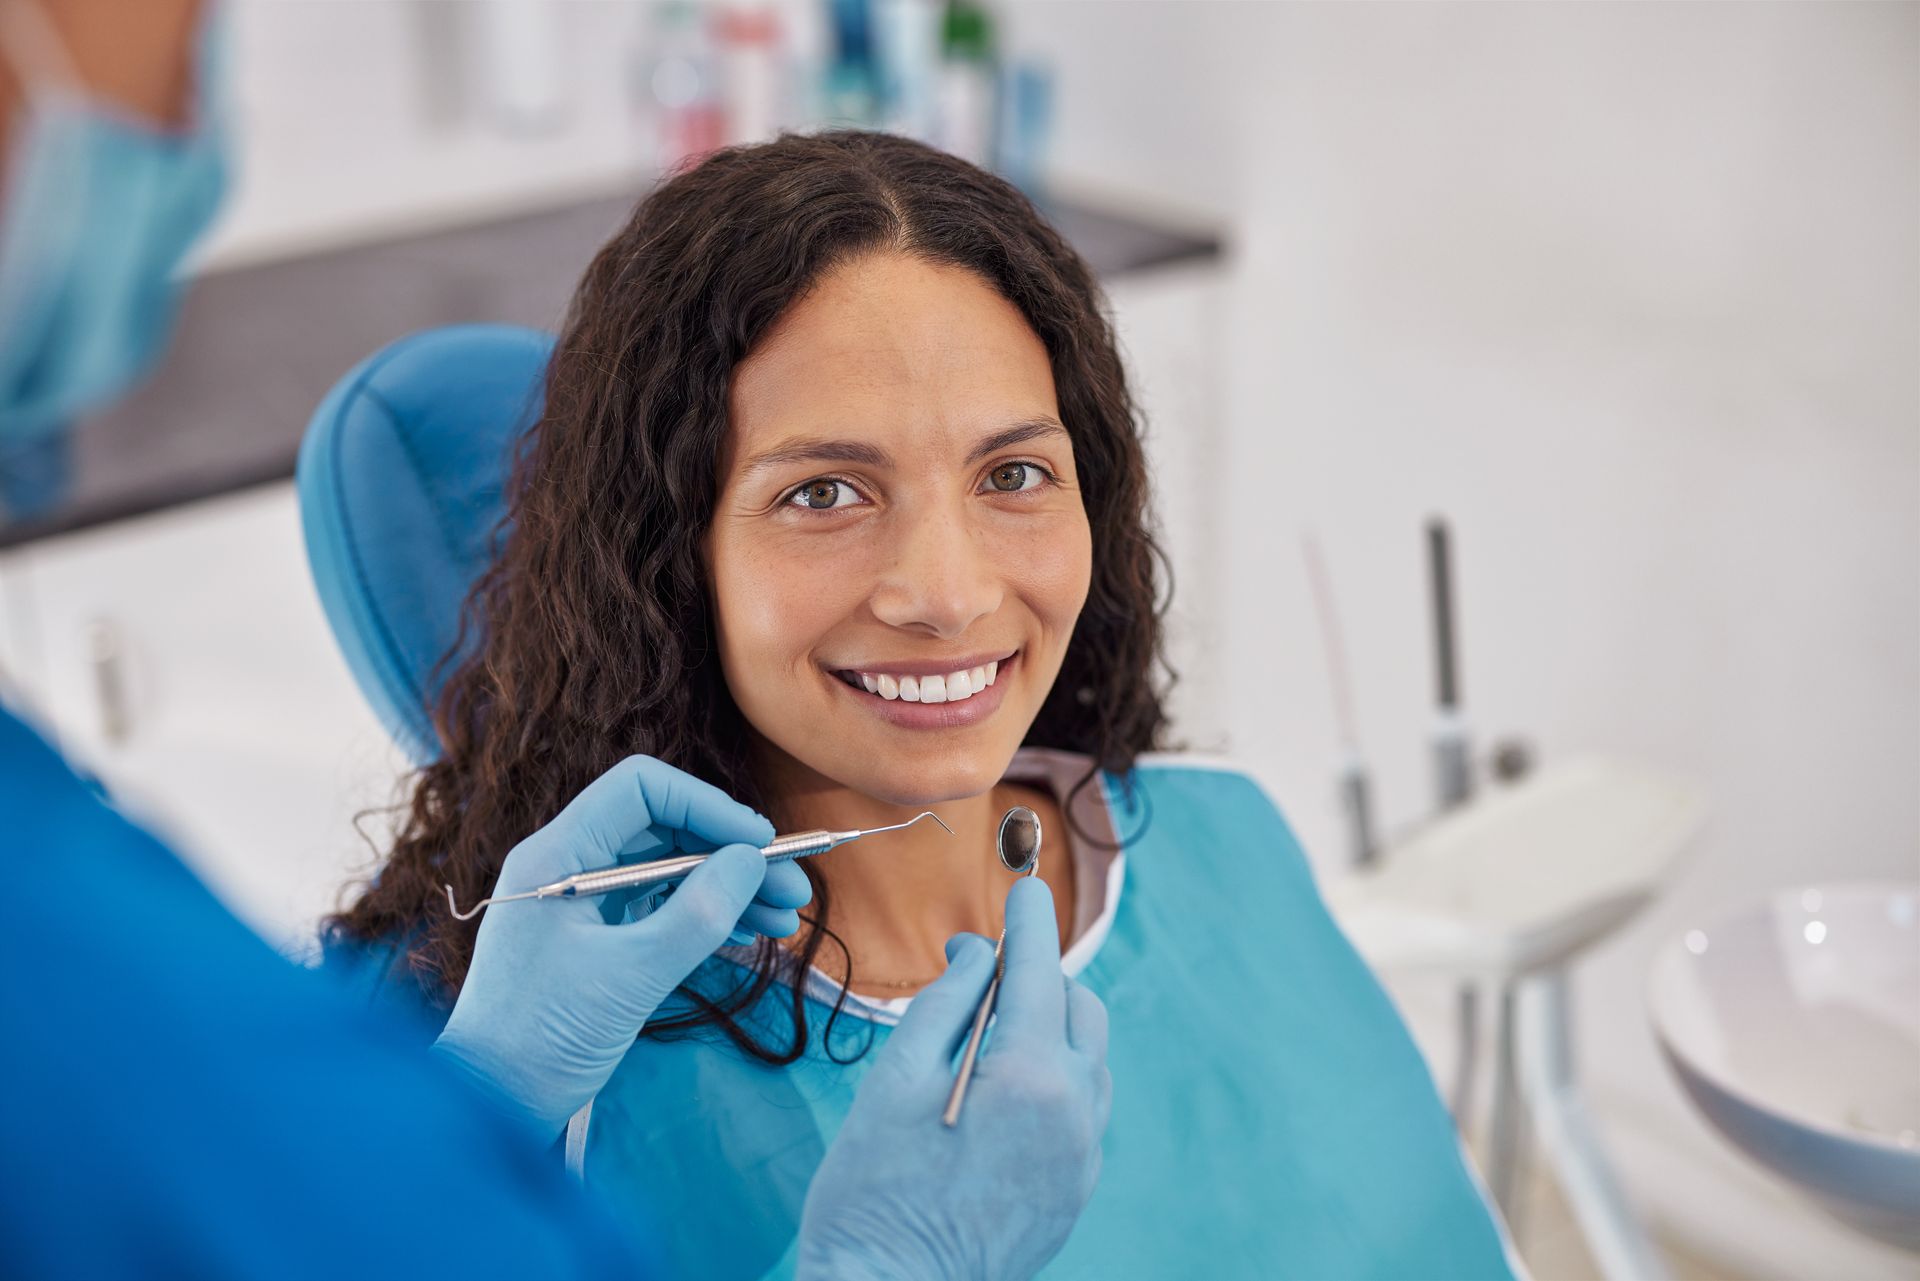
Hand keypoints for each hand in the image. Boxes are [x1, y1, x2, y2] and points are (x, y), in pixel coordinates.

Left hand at [432, 755, 809, 1134]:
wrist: (489, 1106)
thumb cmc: (545, 1037)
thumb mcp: (633, 975)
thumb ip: (698, 913)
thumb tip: (751, 860)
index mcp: (559, 853)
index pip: (642, 789)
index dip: (708, 806)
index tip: (760, 845)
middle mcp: (569, 864)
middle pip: (665, 828)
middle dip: (732, 854)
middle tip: (792, 889)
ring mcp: (582, 903)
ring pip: (669, 870)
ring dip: (728, 888)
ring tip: (784, 920)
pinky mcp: (595, 941)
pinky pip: (659, 908)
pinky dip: (705, 916)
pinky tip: (749, 935)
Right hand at [795, 878, 1111, 1280]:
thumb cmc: (874, 1191)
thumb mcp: (895, 1081)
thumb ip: (946, 1003)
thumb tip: (979, 953)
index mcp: (1031, 1077)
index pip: (1041, 970)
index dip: (1029, 921)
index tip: (1023, 887)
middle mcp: (1076, 1114)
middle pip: (1080, 1009)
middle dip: (1041, 978)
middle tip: (984, 976)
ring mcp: (1083, 1159)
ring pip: (1089, 1060)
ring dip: (1052, 1031)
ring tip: (989, 1037)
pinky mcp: (1076, 1191)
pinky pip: (1083, 1111)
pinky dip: (1055, 1082)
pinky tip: (1002, 1094)